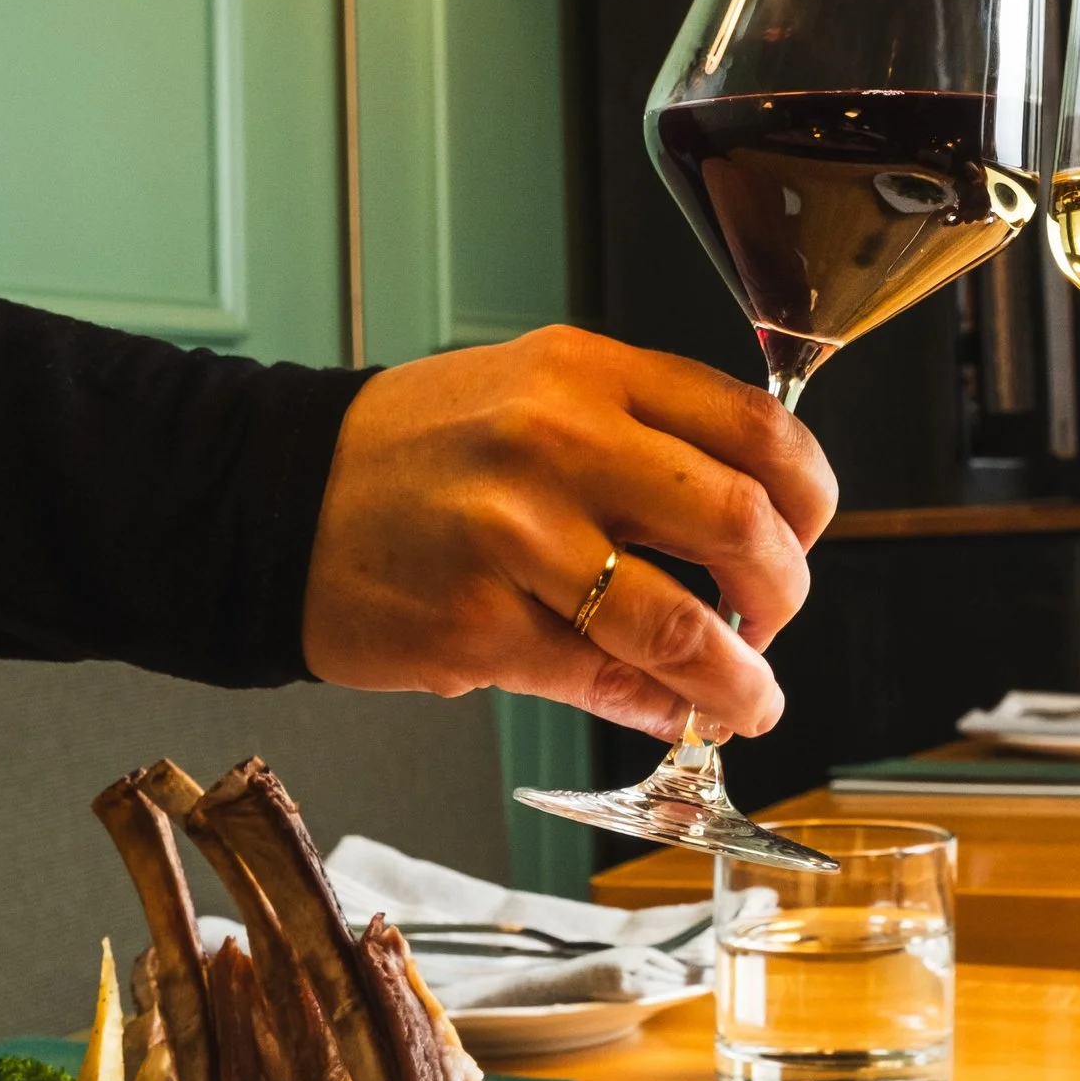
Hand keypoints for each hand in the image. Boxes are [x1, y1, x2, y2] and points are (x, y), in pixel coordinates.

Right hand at [301, 326, 836, 733]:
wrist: (269, 497)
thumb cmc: (415, 452)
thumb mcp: (536, 394)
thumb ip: (645, 442)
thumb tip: (754, 531)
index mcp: (587, 373)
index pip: (757, 426)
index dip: (810, 496)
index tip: (806, 531)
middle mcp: (559, 441)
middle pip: (740, 521)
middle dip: (786, 591)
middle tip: (775, 619)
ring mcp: (517, 536)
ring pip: (681, 622)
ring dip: (735, 680)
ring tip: (744, 698)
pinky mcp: (479, 625)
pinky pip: (602, 679)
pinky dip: (653, 706)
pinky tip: (662, 707)